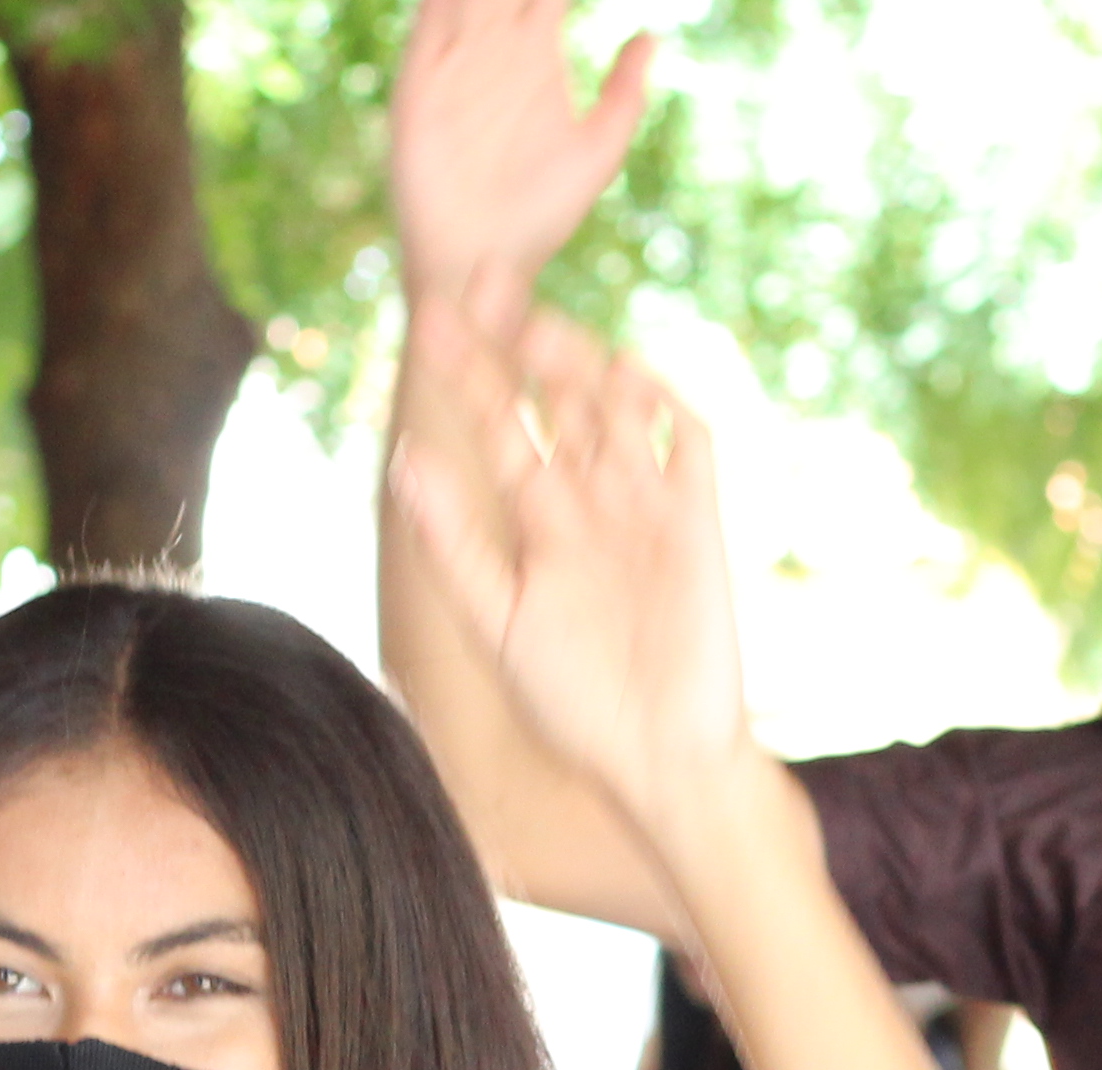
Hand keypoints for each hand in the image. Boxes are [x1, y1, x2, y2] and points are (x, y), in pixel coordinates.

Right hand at [392, 0, 653, 318]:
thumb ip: (624, 93)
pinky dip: (442, 0)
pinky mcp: (422, 78)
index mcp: (537, 51)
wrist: (482, 267)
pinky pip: (431, 14)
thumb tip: (652, 33)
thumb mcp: (597, 153)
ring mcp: (456, 56)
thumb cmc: (541, 220)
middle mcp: (495, 44)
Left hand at [392, 315, 751, 843]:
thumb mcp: (495, 618)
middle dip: (522, 340)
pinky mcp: (698, 524)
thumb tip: (404, 457)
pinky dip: (664, 407)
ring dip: (580, 362)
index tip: (430, 315)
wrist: (658, 759)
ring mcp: (647, 506)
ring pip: (614, 409)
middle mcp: (591, 501)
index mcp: (538, 523)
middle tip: (484, 277)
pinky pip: (687, 446)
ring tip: (537, 321)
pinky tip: (626, 373)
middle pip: (555, 398)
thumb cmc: (573, 703)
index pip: (500, 424)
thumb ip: (451, 540)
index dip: (469, 370)